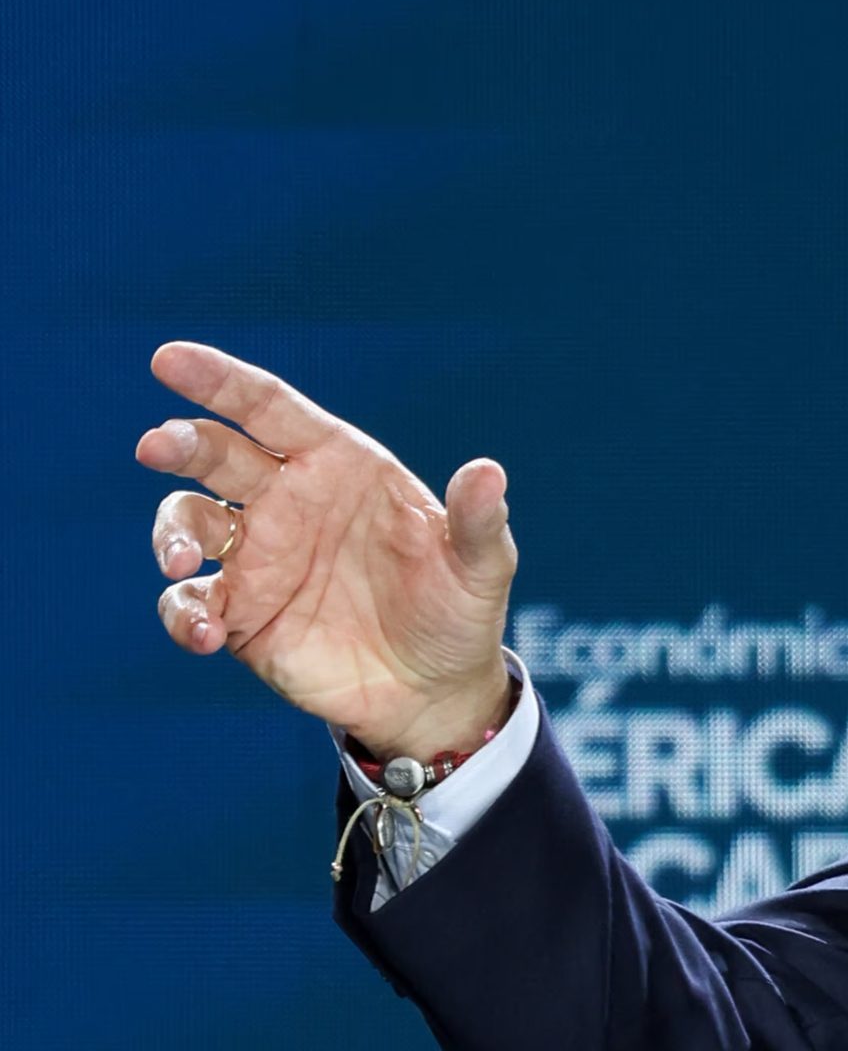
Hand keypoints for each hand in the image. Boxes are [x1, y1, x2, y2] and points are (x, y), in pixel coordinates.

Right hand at [137, 342, 517, 754]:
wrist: (435, 690)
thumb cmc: (457, 611)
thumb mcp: (480, 567)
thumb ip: (477, 520)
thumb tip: (488, 471)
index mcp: (340, 466)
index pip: (271, 409)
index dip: (220, 381)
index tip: (169, 360)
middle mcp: (288, 500)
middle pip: (216, 453)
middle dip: (181, 443)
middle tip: (157, 447)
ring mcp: (258, 556)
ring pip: (186, 520)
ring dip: (172, 533)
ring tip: (183, 562)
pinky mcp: (240, 613)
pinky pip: (188, 601)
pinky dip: (183, 613)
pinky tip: (205, 633)